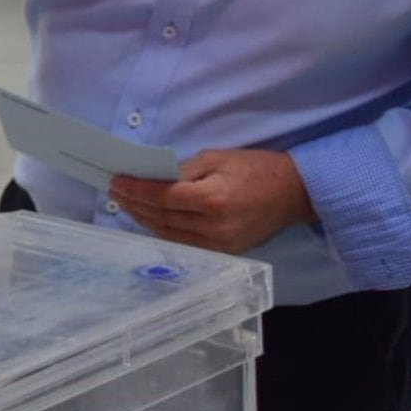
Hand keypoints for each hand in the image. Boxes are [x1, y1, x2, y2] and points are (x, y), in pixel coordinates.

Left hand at [107, 148, 313, 254]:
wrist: (296, 194)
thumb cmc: (257, 169)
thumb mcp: (218, 158)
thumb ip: (183, 170)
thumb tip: (152, 177)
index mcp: (212, 200)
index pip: (162, 198)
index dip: (135, 190)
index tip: (115, 181)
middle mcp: (214, 227)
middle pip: (162, 217)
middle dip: (134, 204)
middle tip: (114, 190)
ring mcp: (219, 244)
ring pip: (169, 233)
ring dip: (144, 219)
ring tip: (125, 204)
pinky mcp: (224, 252)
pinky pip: (184, 242)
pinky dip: (163, 230)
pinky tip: (150, 218)